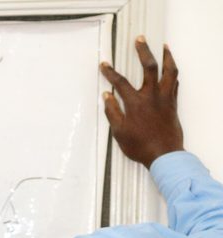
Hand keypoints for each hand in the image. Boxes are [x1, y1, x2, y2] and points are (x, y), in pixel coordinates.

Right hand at [100, 37, 182, 167]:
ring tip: (164, 47)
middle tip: (140, 40)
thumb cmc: (140, 146)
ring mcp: (165, 98)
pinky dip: (173, 73)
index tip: (104, 64)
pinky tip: (171, 69)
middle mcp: (152, 96)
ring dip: (167, 57)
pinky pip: (175, 83)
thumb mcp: (119, 131)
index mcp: (135, 103)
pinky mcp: (173, 103)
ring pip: (169, 71)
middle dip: (143, 52)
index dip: (110, 72)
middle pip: (149, 67)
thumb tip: (107, 96)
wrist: (164, 154)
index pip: (120, 83)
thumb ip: (112, 112)